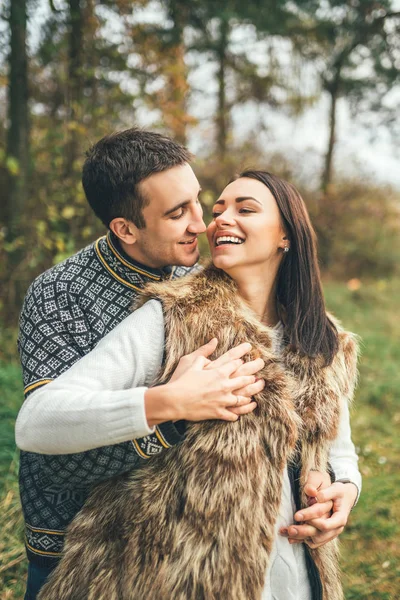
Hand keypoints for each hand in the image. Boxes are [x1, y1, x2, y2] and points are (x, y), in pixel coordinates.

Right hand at [145, 339, 263, 424]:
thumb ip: (204, 351)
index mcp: (218, 372)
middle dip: (254, 372)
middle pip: (245, 379)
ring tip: (258, 389)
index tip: (249, 353)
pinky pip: (233, 414)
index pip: (235, 363)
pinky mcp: (218, 412)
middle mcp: (224, 386)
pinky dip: (239, 412)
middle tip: (261, 366)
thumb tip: (214, 341)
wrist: (174, 400)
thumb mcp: (191, 361)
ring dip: (252, 393)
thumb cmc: (181, 380)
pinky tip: (243, 410)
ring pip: (243, 398)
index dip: (242, 358)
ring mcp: (222, 400)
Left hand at [282, 480, 357, 548]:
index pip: (325, 524)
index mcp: (340, 519)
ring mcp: (331, 534)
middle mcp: (336, 529)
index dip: (311, 520)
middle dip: (303, 532)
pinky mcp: (325, 535)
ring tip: (286, 533)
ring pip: (315, 541)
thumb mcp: (336, 489)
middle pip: (319, 535)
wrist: (346, 498)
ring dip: (300, 538)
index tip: (297, 516)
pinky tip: (291, 537)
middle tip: (289, 529)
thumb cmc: (340, 492)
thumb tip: (316, 495)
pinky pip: (314, 542)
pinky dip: (302, 540)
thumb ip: (326, 493)